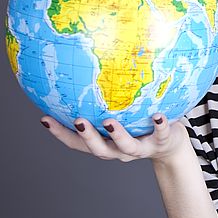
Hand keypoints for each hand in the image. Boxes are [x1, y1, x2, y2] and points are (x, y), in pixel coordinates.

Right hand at [40, 114, 190, 162]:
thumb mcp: (121, 113)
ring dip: (118, 135)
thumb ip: (103, 100)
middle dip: (87, 137)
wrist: (172, 146)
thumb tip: (82, 69)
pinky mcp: (163, 141)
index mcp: (106, 142)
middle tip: (77, 121)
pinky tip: (157, 115)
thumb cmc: (140, 124)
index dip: (61, 133)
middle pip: (100, 149)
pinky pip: (161, 134)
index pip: (78, 142)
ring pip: (127, 146)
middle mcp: (120, 149)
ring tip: (109, 122)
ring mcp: (142, 148)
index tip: (44, 118)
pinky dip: (159, 126)